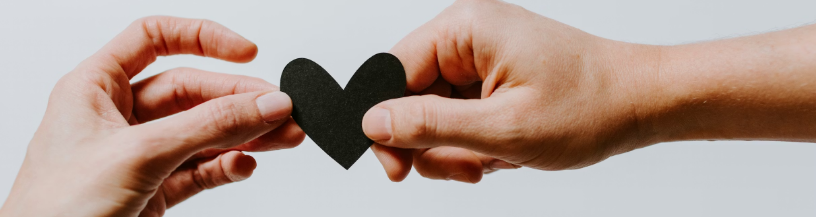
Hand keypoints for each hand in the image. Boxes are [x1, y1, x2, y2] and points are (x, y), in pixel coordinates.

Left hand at [0, 16, 303, 215]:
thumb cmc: (55, 212)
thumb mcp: (138, 155)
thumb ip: (208, 127)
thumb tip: (264, 104)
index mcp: (95, 88)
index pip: (154, 39)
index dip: (202, 38)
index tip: (246, 52)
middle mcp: (117, 118)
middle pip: (192, 91)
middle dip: (239, 100)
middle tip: (280, 109)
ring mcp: (139, 156)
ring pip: (204, 133)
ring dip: (245, 135)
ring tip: (284, 137)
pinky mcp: (153, 191)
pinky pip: (201, 170)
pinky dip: (227, 167)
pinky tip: (244, 165)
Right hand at [365, 0, 815, 182]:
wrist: (643, 103)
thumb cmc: (590, 105)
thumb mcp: (502, 128)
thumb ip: (430, 125)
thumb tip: (373, 123)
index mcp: (464, 30)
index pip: (390, 73)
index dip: (386, 125)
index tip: (396, 168)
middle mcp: (468, 36)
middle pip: (411, 98)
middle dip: (434, 144)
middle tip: (467, 169)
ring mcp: (481, 57)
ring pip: (435, 114)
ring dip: (458, 149)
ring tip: (496, 160)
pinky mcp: (493, 77)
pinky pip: (460, 115)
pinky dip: (476, 143)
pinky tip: (505, 151)